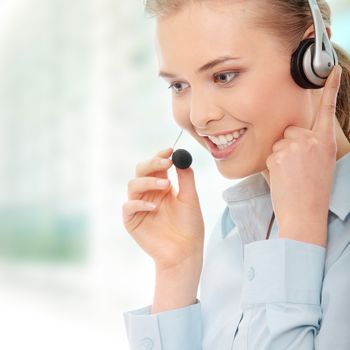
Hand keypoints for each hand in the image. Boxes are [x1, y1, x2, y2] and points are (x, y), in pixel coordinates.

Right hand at [122, 147, 204, 269]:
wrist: (185, 251)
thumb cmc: (189, 226)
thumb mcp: (190, 199)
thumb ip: (186, 178)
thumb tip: (183, 157)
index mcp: (161, 186)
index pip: (156, 166)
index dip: (161, 156)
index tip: (170, 150)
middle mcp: (148, 193)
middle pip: (141, 171)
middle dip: (152, 163)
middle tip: (166, 162)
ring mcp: (139, 206)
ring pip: (133, 185)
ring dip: (148, 181)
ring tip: (166, 185)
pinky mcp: (132, 221)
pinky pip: (128, 206)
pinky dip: (139, 204)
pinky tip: (154, 206)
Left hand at [266, 65, 342, 246]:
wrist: (304, 212)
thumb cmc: (311, 190)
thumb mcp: (320, 163)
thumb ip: (310, 145)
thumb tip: (293, 136)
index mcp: (325, 142)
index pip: (327, 110)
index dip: (331, 88)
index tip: (332, 70)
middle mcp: (312, 140)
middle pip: (290, 130)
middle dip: (288, 145)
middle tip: (295, 167)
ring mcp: (295, 146)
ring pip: (278, 142)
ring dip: (279, 156)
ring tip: (290, 174)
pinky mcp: (279, 154)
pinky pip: (269, 154)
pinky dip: (272, 165)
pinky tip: (282, 177)